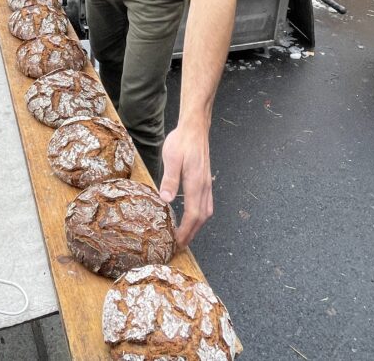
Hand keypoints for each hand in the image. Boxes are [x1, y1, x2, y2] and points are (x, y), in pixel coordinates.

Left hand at [159, 122, 212, 247]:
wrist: (195, 128)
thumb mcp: (171, 158)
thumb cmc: (181, 141)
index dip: (186, 230)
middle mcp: (204, 186)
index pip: (193, 214)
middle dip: (192, 232)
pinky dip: (201, 214)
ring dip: (198, 225)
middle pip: (201, 217)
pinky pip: (207, 202)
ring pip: (206, 211)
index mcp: (195, 183)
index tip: (178, 241)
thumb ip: (170, 179)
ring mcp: (207, 183)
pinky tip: (194, 214)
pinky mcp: (206, 179)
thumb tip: (166, 199)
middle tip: (181, 244)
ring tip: (187, 233)